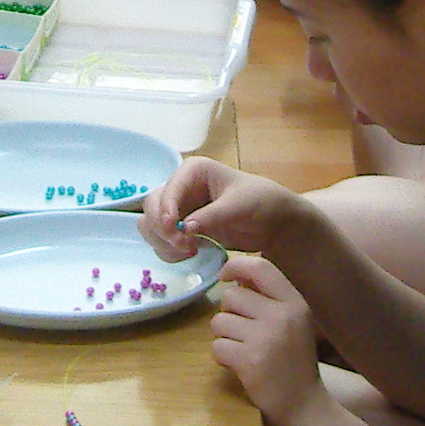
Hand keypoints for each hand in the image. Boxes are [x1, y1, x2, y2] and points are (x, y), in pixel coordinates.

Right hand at [140, 157, 302, 263]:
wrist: (273, 222)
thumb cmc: (260, 202)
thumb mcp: (238, 206)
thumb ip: (212, 216)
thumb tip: (186, 228)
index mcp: (193, 171)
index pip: (169, 188)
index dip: (166, 208)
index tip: (174, 227)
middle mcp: (181, 188)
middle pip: (151, 206)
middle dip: (163, 228)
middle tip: (184, 245)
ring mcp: (179, 209)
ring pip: (151, 225)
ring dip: (163, 241)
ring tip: (189, 251)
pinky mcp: (182, 230)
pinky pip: (162, 241)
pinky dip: (169, 250)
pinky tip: (190, 254)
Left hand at [210, 254, 326, 425]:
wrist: (305, 409)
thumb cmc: (295, 365)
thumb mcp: (293, 324)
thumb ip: (269, 300)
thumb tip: (234, 277)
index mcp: (295, 303)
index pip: (261, 267)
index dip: (236, 266)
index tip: (225, 275)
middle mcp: (282, 315)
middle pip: (232, 296)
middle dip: (229, 314)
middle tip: (243, 334)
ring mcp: (266, 338)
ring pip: (219, 321)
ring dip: (224, 337)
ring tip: (244, 351)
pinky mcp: (249, 360)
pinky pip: (217, 346)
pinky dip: (222, 357)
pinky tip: (240, 367)